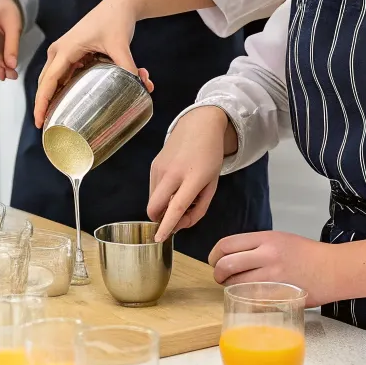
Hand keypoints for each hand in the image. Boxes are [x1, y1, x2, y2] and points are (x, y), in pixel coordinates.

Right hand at [33, 0, 151, 127]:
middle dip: (45, 104)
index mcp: (65, 50)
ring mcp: (64, 51)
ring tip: (57, 118)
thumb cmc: (115, 19)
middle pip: (46, 83)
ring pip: (54, 79)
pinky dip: (66, 87)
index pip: (48, 82)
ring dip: (55, 96)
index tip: (41, 123)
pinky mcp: (73, 52)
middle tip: (49, 127)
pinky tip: (73, 100)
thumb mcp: (120, 45)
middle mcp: (60, 51)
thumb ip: (129, 68)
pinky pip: (64, 73)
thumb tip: (142, 88)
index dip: (42, 104)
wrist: (119, 4)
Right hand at [147, 107, 232, 240]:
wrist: (199, 125)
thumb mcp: (212, 184)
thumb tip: (179, 224)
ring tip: (179, 196)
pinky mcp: (153, 164)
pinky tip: (174, 186)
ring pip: (152, 199)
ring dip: (162, 206)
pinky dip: (161, 195)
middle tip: (174, 218)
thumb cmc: (210, 157)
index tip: (158, 238)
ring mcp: (160, 167)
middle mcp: (173, 172)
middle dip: (158, 219)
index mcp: (193, 178)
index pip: (176, 206)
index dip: (167, 224)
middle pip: (155, 205)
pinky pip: (153, 188)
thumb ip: (199, 208)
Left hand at [209, 231, 336, 306]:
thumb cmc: (308, 254)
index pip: (227, 244)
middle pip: (227, 264)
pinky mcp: (280, 294)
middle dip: (218, 274)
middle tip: (220, 278)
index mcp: (266, 238)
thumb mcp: (280, 239)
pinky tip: (249, 299)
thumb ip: (257, 246)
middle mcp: (267, 255)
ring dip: (230, 288)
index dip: (214, 255)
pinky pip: (253, 299)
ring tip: (234, 288)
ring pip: (237, 283)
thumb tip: (233, 257)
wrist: (334, 269)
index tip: (213, 261)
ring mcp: (274, 276)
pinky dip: (246, 300)